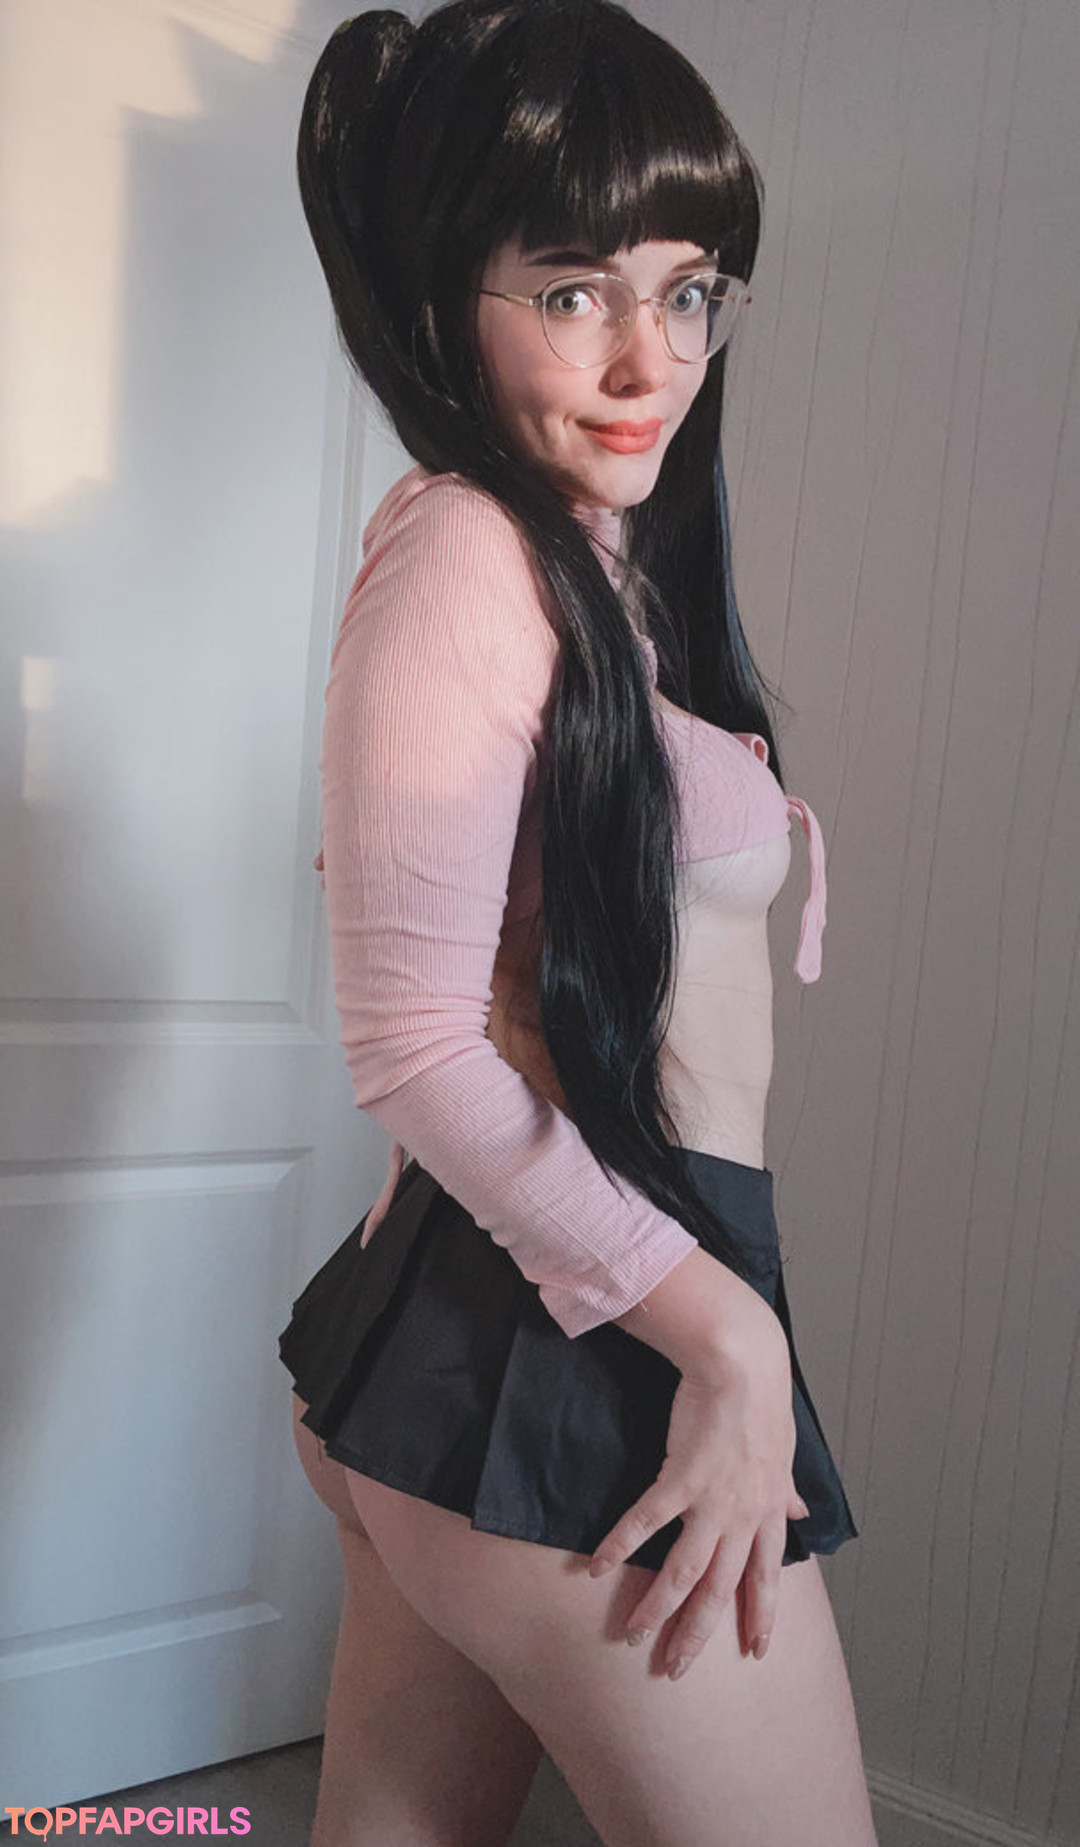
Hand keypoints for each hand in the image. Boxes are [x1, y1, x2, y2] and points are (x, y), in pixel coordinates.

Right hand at [588, 1334, 808, 1679]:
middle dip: (698, 1634)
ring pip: (685, 1571)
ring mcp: (712, 1500)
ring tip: (634, 1634)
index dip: (760, 1616)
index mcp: (769, 1510)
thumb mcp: (784, 1453)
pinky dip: (620, 1546)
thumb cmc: (761, 1402)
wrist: (742, 1364)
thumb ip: (787, 1489)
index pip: (766, 1576)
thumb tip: (801, 1510)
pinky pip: (645, 1522)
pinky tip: (597, 1568)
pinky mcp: (680, 1477)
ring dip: (658, 1608)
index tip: (754, 1651)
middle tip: (675, 1668)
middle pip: (721, 1589)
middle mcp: (744, 1515)